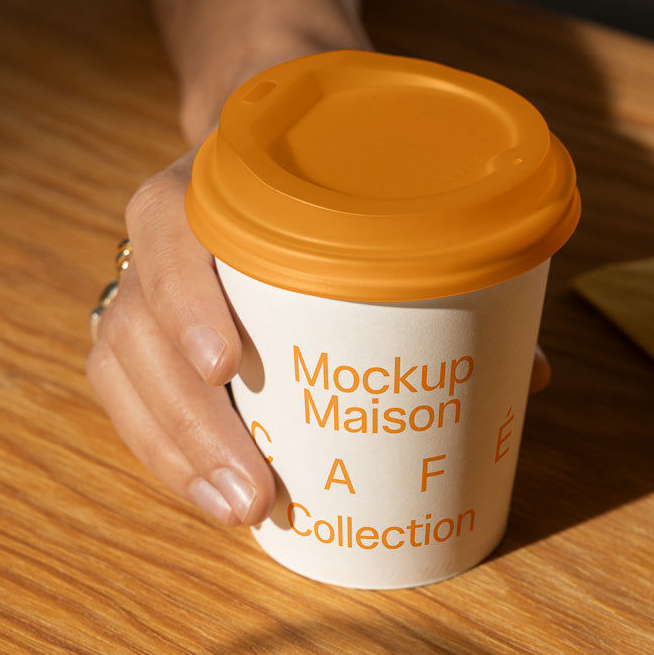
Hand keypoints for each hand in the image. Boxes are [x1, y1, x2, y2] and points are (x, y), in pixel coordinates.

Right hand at [87, 141, 554, 526]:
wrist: (269, 140)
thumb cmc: (334, 181)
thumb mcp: (379, 197)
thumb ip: (449, 273)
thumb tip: (530, 373)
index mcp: (213, 183)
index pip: (172, 232)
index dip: (189, 299)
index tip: (224, 365)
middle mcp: (162, 233)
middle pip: (143, 329)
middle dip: (194, 425)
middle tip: (255, 495)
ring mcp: (142, 283)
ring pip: (123, 370)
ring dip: (176, 453)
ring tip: (238, 513)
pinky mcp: (138, 330)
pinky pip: (126, 396)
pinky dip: (162, 452)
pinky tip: (208, 499)